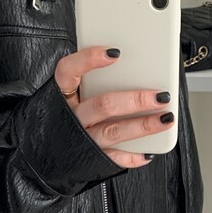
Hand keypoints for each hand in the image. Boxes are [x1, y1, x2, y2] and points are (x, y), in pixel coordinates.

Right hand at [54, 46, 172, 166]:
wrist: (45, 157)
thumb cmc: (63, 118)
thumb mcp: (69, 96)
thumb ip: (90, 81)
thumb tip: (128, 64)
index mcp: (62, 96)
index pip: (68, 71)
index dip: (88, 60)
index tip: (115, 53)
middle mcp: (71, 118)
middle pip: (103, 105)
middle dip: (135, 100)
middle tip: (160, 96)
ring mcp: (82, 139)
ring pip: (113, 132)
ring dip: (143, 126)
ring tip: (166, 119)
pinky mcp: (91, 159)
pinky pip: (114, 158)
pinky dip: (132, 156)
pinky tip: (149, 151)